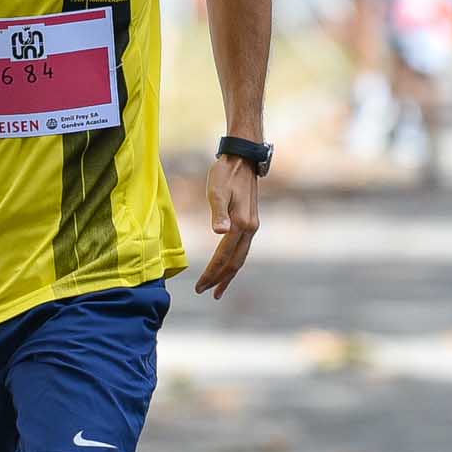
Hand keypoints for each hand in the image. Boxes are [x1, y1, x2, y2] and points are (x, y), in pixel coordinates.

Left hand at [194, 155, 260, 300]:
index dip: (212, 274)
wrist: (243, 159)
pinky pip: (242, 249)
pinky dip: (234, 262)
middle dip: (219, 279)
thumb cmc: (225, 173)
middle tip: (204, 292)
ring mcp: (252, 226)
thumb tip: (220, 232)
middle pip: (235, 262)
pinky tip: (226, 265)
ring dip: (228, 274)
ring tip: (217, 288)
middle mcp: (250, 229)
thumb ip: (218, 212)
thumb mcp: (217, 190)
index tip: (199, 287)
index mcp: (241, 224)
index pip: (223, 257)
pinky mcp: (250, 222)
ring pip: (240, 258)